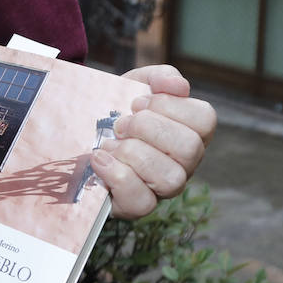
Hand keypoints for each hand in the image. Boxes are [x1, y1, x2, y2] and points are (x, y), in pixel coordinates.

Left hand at [91, 64, 215, 218]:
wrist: (77, 132)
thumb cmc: (115, 109)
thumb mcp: (135, 84)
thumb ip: (160, 76)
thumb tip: (180, 86)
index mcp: (190, 130)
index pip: (205, 119)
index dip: (170, 106)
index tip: (137, 102)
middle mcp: (184, 162)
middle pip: (189, 148)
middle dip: (147, 128)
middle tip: (121, 124)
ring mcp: (164, 188)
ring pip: (170, 179)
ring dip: (133, 153)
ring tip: (111, 142)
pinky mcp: (138, 206)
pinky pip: (141, 201)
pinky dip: (116, 174)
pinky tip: (99, 158)